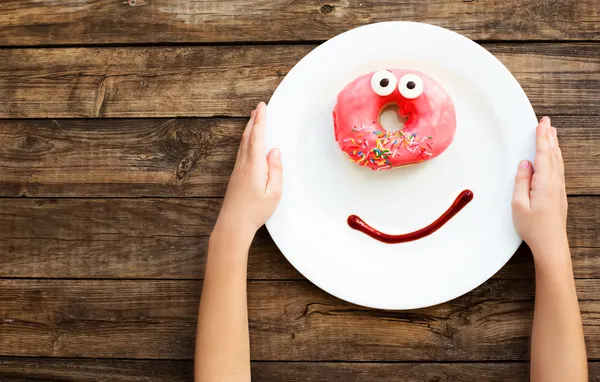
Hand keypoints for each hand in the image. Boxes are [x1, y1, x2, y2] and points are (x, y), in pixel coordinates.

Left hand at [214, 102, 282, 237]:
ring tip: (253, 121)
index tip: (262, 108)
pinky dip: (246, 142)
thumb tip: (275, 151)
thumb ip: (276, 170)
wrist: (233, 225)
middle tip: (258, 108)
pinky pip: (241, 153)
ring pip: (243, 144)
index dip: (260, 121)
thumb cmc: (254, 212)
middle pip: (248, 138)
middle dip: (254, 121)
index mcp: (254, 166)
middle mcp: (243, 165)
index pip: (258, 138)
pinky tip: (248, 143)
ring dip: (249, 130)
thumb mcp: (274, 193)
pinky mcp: (235, 177)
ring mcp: (237, 170)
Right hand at [512, 116, 568, 262]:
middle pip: (553, 154)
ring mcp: (559, 189)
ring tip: (552, 134)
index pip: (543, 154)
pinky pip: (558, 169)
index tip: (541, 123)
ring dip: (554, 146)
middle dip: (549, 137)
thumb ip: (521, 182)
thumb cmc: (533, 228)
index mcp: (545, 182)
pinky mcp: (558, 194)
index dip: (542, 137)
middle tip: (547, 122)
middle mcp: (555, 183)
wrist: (551, 245)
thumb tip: (525, 165)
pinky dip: (555, 157)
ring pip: (557, 161)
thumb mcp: (519, 205)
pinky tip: (553, 157)